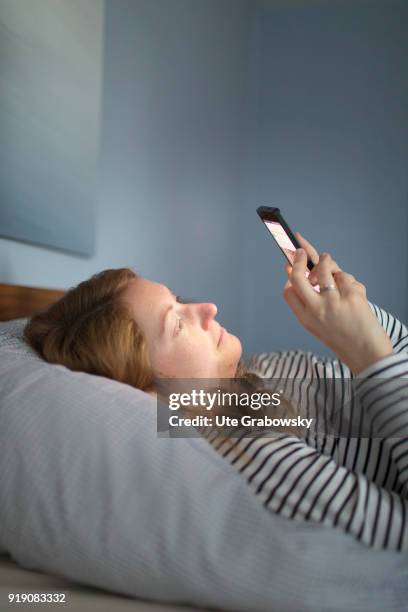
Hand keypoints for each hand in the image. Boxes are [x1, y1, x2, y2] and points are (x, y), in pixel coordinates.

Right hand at [283, 234, 392, 374]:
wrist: (366, 353)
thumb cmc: (342, 337)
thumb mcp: (317, 325)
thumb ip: (307, 302)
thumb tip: (300, 274)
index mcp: (305, 318)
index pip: (288, 291)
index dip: (290, 276)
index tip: (291, 265)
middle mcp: (316, 309)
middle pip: (299, 277)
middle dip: (299, 258)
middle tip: (301, 249)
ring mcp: (334, 302)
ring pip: (325, 268)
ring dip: (326, 260)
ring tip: (328, 260)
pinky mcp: (353, 296)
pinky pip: (345, 277)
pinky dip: (348, 281)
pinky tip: (352, 293)